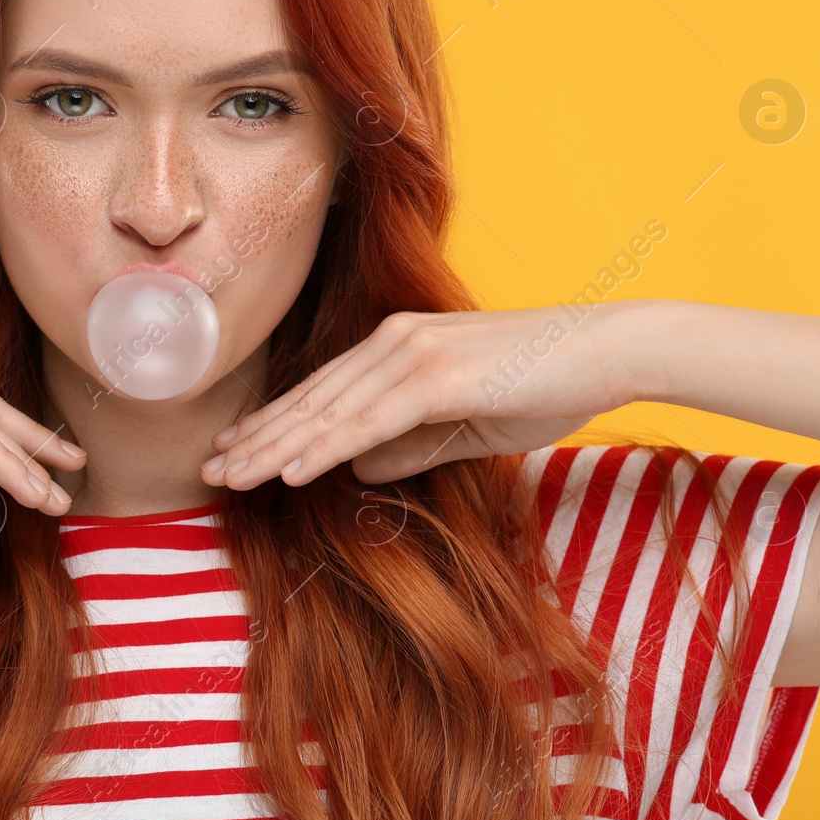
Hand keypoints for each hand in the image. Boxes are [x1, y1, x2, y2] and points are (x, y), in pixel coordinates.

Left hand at [199, 304, 642, 489]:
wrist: (608, 351)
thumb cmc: (546, 384)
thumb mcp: (466, 425)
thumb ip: (411, 443)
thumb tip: (358, 468)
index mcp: (397, 347)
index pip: (322, 392)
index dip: (275, 423)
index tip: (236, 450)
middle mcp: (393, 342)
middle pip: (312, 400)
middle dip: (258, 437)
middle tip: (211, 469)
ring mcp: (412, 355)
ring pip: (328, 412)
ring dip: (275, 447)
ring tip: (232, 476)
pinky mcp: (437, 377)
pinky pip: (367, 421)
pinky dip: (324, 446)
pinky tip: (290, 470)